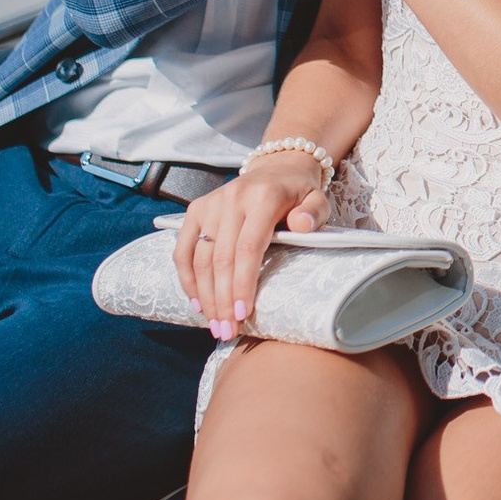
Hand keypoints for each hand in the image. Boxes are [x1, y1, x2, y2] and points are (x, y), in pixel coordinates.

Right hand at [173, 153, 330, 338]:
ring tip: (214, 325)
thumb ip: (314, 213)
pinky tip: (197, 304)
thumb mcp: (317, 199)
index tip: (244, 313)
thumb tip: (302, 226)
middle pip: (221, 258)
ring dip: (204, 296)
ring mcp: (210, 204)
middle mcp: (231, 198)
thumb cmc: (299, 193)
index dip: (243, 282)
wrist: (277, 168)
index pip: (248, 246)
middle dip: (223, 299)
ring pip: (199, 257)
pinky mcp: (195, 209)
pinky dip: (187, 279)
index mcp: (263, 197)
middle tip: (228, 331)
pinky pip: (183, 249)